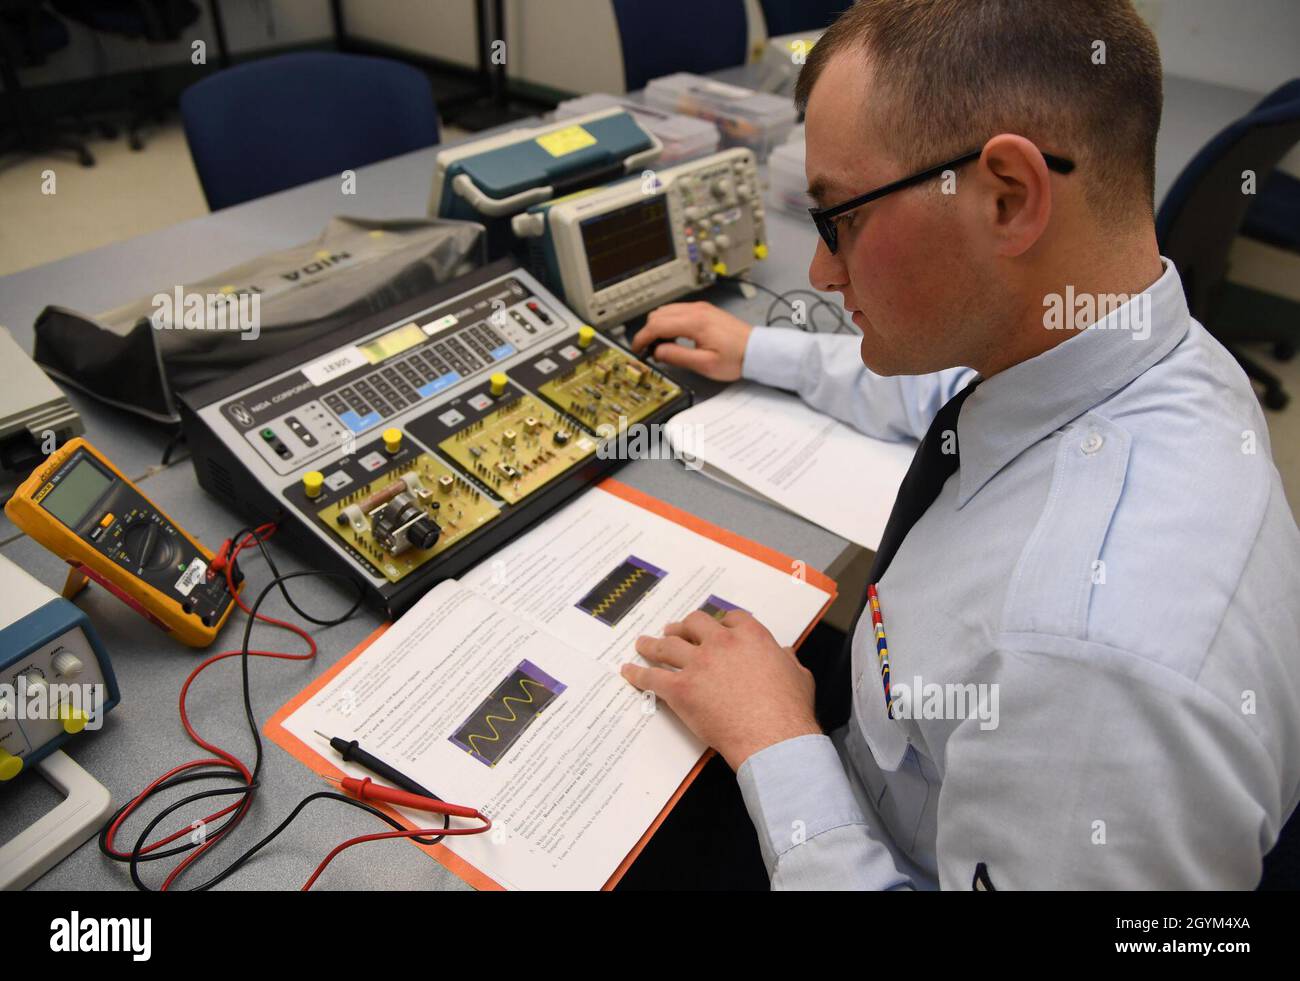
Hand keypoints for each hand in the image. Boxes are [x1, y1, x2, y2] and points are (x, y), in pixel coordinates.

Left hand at [622, 610, 820, 770]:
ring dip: (652, 644)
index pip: (728, 618)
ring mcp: (698, 665)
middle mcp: (721, 643)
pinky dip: (637, 674)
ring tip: (643, 644)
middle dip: (682, 627)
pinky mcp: (681, 689)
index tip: (713, 628)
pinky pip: (652, 677)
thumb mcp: (798, 675)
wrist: (773, 738)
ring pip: (667, 646)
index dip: (718, 622)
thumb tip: (785, 653)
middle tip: (674, 631)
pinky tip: (629, 671)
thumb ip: (786, 659)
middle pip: (693, 624)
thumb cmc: (789, 711)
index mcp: (750, 636)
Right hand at [629, 301, 752, 380]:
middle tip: (648, 351)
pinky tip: (673, 338)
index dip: (642, 337)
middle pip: (658, 314)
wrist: (756, 350)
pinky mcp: (704, 310)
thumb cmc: (736, 358)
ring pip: (666, 310)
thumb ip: (677, 357)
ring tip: (660, 346)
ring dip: (657, 326)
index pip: (657, 324)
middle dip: (648, 332)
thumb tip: (657, 352)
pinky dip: (668, 322)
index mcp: (695, 322)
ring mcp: (700, 308)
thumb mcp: (704, 364)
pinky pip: (677, 311)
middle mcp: (696, 310)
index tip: (636, 349)